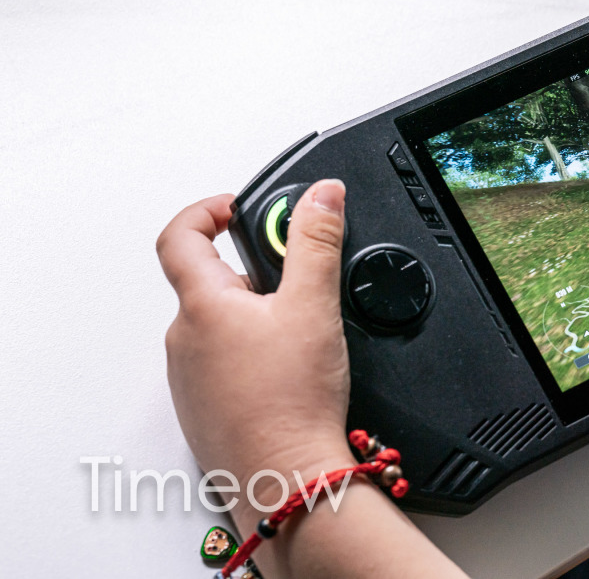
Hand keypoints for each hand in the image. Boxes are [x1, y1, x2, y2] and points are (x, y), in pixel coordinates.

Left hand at [158, 181, 353, 523]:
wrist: (285, 478)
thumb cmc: (291, 404)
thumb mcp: (315, 306)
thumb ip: (316, 242)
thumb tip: (322, 195)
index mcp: (203, 306)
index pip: (180, 235)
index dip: (208, 210)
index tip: (237, 208)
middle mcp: (184, 339)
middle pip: (208, 281)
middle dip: (252, 272)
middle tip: (295, 283)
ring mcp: (188, 377)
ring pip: (217, 325)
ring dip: (252, 316)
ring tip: (298, 335)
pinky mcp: (202, 407)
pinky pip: (220, 364)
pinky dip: (250, 354)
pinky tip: (285, 372)